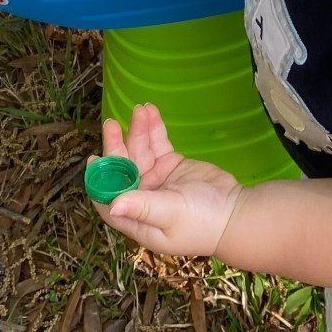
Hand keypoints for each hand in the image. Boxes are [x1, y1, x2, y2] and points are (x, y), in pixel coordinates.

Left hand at [95, 103, 242, 259]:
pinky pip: (157, 145)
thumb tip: (113, 206)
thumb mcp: (171, 214)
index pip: (108, 197)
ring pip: (139, 152)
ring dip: (137, 132)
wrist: (236, 213)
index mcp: (136, 217)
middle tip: (112, 124)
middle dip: (117, 147)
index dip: (100, 179)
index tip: (95, 159)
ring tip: (140, 110)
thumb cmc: (202, 222)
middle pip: (122, 169)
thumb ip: (142, 207)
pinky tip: (150, 111)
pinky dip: (153, 129)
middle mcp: (141, 197)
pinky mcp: (171, 165)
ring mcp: (156, 180)